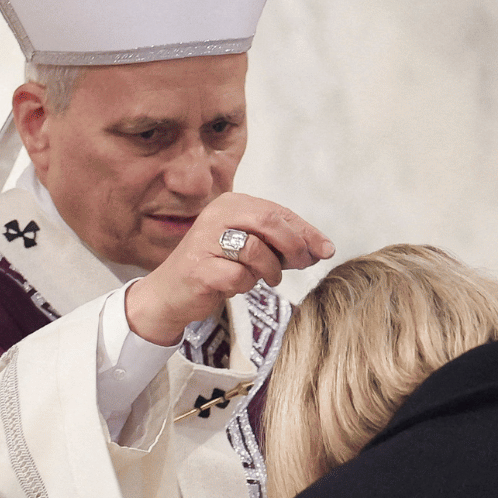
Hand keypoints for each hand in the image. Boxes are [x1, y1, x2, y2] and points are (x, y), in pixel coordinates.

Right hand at [125, 194, 333, 344]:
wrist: (171, 293)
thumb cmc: (216, 268)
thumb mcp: (251, 249)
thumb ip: (282, 245)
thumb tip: (322, 249)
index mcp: (231, 203)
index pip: (278, 212)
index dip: (306, 231)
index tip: (326, 249)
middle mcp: (217, 216)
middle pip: (270, 222)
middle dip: (294, 245)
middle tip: (302, 264)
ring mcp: (205, 241)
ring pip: (256, 250)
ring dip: (269, 270)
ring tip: (264, 278)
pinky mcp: (200, 269)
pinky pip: (240, 277)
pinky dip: (245, 285)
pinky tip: (235, 285)